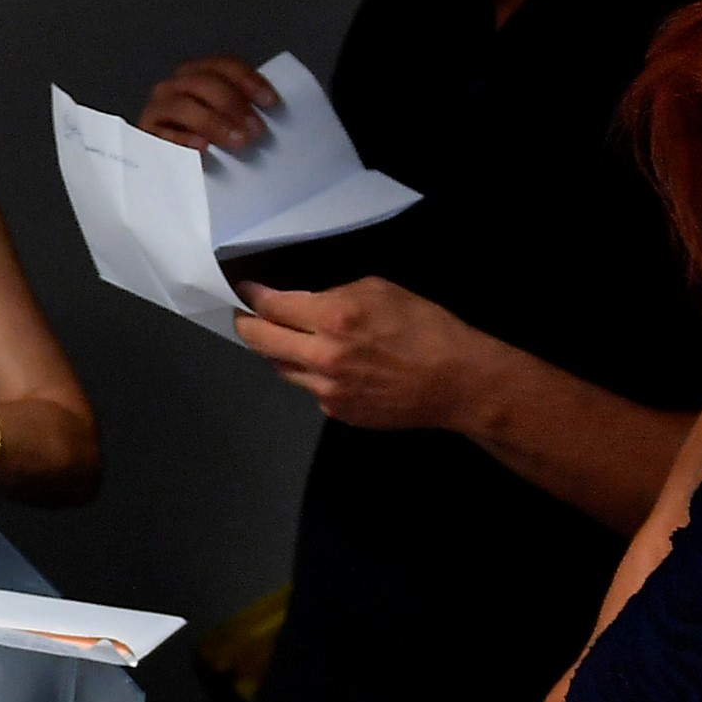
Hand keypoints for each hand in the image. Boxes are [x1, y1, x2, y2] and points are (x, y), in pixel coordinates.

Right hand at [139, 56, 278, 151]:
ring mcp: (158, 109)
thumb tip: (271, 118)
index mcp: (198, 75)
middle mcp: (175, 86)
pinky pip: (163, 134)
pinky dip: (184, 139)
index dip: (249, 80)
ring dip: (213, 122)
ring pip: (184, 106)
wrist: (162, 178)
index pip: (224, 66)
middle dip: (233, 105)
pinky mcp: (145, 136)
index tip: (271, 103)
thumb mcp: (226, 122)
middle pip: (204, 83)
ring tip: (237, 141)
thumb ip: (241, 113)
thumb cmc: (206, 145)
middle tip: (256, 131)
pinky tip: (203, 149)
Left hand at [236, 278, 494, 432]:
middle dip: (247, 324)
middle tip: (245, 316)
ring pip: (280, 367)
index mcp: (332, 318)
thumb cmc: (426, 328)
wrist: (456, 382)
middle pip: (259, 341)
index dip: (252, 297)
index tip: (245, 291)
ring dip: (279, 351)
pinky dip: (311, 374)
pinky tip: (330, 366)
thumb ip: (335, 294)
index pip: (270, 307)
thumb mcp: (381, 291)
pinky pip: (309, 388)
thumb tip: (305, 301)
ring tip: (288, 338)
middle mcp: (321, 357)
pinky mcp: (336, 411)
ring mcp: (325, 389)